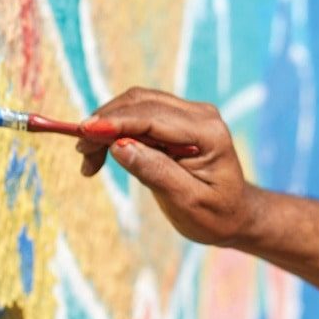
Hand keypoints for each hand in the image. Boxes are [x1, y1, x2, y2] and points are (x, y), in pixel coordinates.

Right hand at [75, 87, 259, 246]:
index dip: (116, 122)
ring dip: (106, 125)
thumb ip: (155, 171)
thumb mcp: (186, 202)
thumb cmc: (216, 215)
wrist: (235, 215)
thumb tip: (119, 145)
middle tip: (82, 156)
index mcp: (209, 133)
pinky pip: (139, 113)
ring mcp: (190, 113)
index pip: (153, 117)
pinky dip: (116, 129)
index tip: (83, 133)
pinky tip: (102, 153)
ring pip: (136, 104)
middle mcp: (201, 114)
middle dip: (104, 124)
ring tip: (88, 161)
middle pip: (141, 103)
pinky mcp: (177, 119)